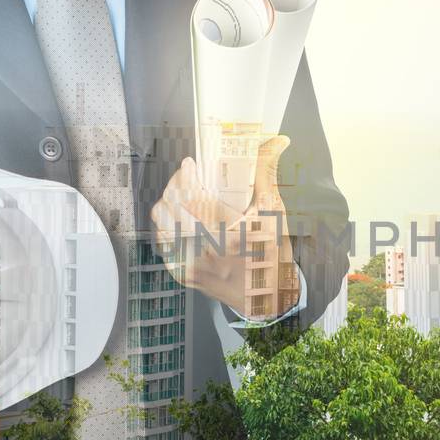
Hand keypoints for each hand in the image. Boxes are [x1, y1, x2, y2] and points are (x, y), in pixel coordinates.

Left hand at [152, 136, 299, 320]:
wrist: (266, 298)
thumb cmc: (272, 254)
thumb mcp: (274, 213)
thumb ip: (268, 173)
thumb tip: (278, 141)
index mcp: (226, 232)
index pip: (191, 195)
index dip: (185, 174)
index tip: (190, 164)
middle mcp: (203, 249)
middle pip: (170, 204)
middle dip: (176, 184)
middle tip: (187, 176)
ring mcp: (189, 263)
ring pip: (161, 222)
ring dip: (169, 203)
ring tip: (181, 195)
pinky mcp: (182, 273)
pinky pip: (162, 241)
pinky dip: (167, 225)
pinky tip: (179, 218)